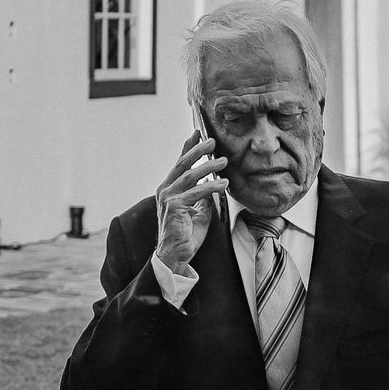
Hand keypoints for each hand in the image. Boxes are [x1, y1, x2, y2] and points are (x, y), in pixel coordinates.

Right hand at [155, 129, 226, 276]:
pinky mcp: (174, 207)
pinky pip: (196, 192)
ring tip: (223, 161)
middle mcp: (165, 190)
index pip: (179, 163)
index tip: (198, 133)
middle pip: (182, 164)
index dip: (188, 147)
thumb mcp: (199, 212)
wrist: (175, 256)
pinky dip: (211, 186)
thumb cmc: (186, 236)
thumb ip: (203, 197)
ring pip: (190, 175)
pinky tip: (223, 183)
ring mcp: (168, 198)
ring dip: (208, 166)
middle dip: (197, 150)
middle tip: (212, 140)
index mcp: (169, 188)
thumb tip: (213, 184)